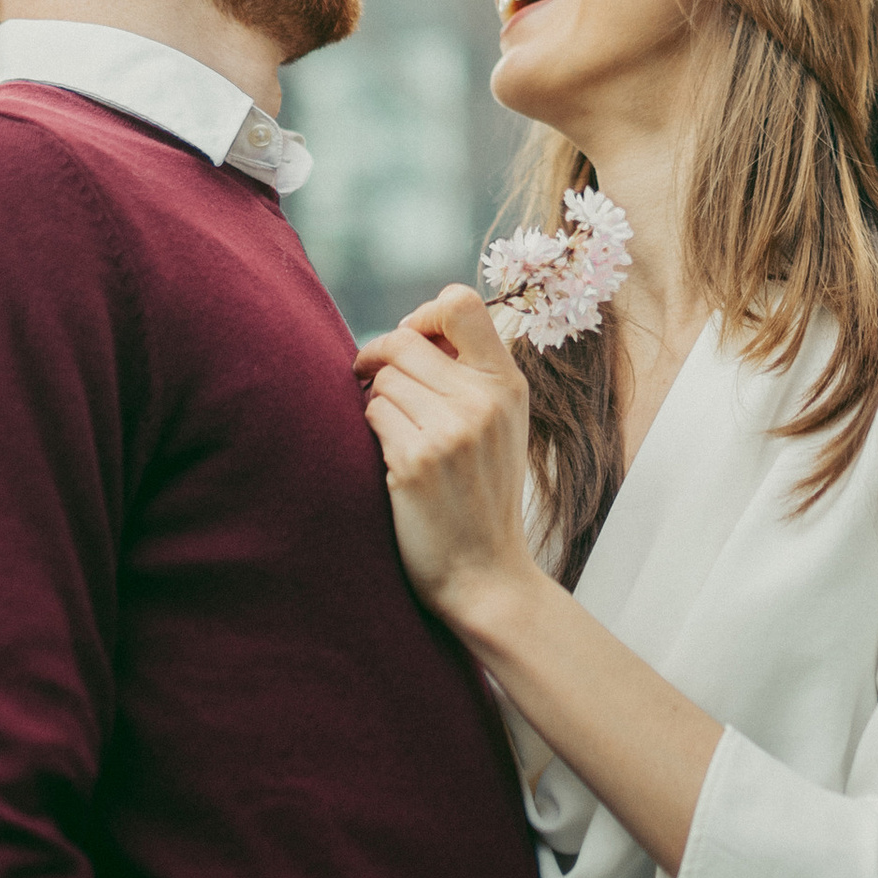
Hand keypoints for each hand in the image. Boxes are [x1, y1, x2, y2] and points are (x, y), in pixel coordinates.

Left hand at [354, 287, 539, 634]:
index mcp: (508, 385)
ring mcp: (451, 431)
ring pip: (383, 379)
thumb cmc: (481, 496)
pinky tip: (389, 457)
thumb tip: (414, 326)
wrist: (484, 574)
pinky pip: (372, 414)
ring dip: (375, 400)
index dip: (424, 314)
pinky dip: (371, 429)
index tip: (411, 341)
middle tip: (368, 378)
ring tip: (394, 432)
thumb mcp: (501, 426)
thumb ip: (473, 376)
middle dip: (379, 359)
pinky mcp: (416, 461)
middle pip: (405, 340)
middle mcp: (484, 401)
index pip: (462, 303)